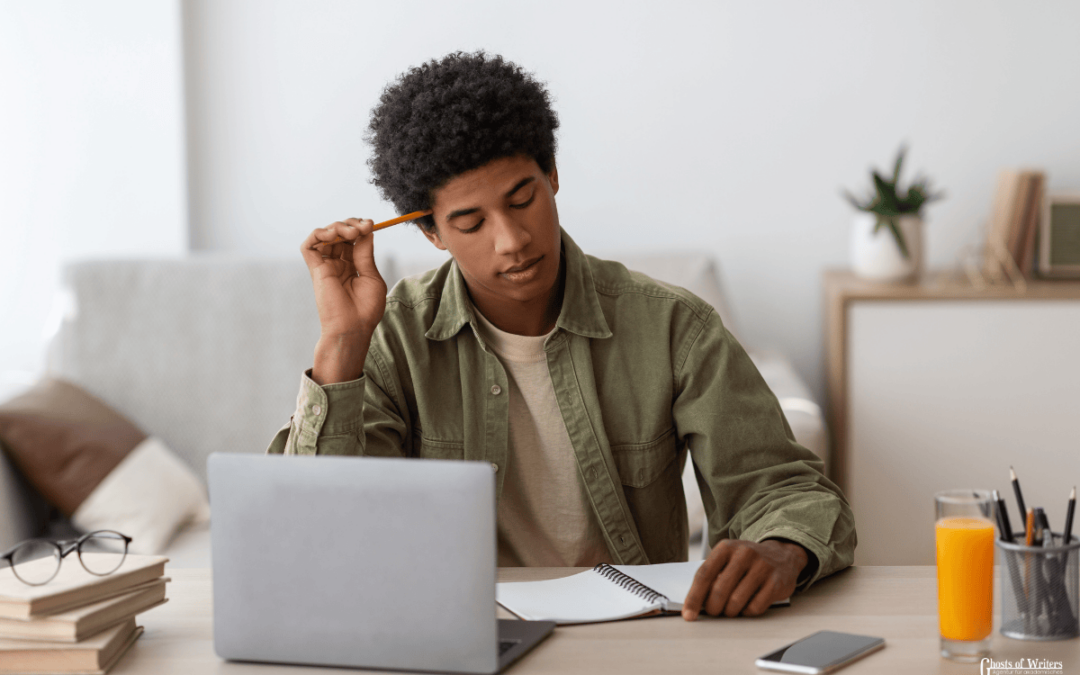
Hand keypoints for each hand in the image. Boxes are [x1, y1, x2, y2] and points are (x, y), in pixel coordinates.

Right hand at [300, 218, 385, 382]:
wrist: (352, 327)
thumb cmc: (365, 309)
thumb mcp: (371, 276)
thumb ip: (365, 253)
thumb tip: (366, 230)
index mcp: (353, 265)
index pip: (353, 238)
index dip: (360, 227)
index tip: (371, 224)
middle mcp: (338, 263)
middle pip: (339, 233)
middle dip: (351, 224)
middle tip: (363, 227)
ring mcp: (326, 265)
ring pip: (325, 235)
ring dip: (338, 227)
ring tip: (352, 232)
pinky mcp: (315, 269)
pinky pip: (309, 245)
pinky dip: (319, 233)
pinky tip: (333, 235)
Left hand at [681, 539, 807, 619]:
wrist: (781, 556)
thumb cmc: (746, 563)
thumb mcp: (727, 560)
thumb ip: (711, 577)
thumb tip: (694, 605)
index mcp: (726, 547)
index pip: (704, 575)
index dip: (694, 597)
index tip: (688, 614)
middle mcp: (744, 553)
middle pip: (719, 590)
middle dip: (712, 607)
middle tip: (713, 611)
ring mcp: (762, 567)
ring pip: (736, 601)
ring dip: (730, 611)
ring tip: (730, 609)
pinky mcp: (776, 582)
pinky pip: (754, 607)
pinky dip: (747, 612)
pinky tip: (747, 606)